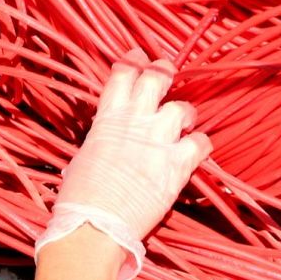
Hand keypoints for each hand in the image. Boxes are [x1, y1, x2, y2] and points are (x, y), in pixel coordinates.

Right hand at [38, 51, 210, 279]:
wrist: (95, 223)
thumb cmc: (80, 195)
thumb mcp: (85, 155)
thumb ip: (102, 139)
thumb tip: (107, 141)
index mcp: (108, 118)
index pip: (124, 74)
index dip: (134, 60)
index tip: (139, 56)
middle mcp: (135, 122)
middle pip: (156, 79)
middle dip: (163, 71)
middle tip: (167, 71)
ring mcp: (158, 141)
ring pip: (182, 108)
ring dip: (184, 112)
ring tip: (185, 119)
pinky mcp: (177, 165)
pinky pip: (200, 143)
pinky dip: (200, 143)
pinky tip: (196, 149)